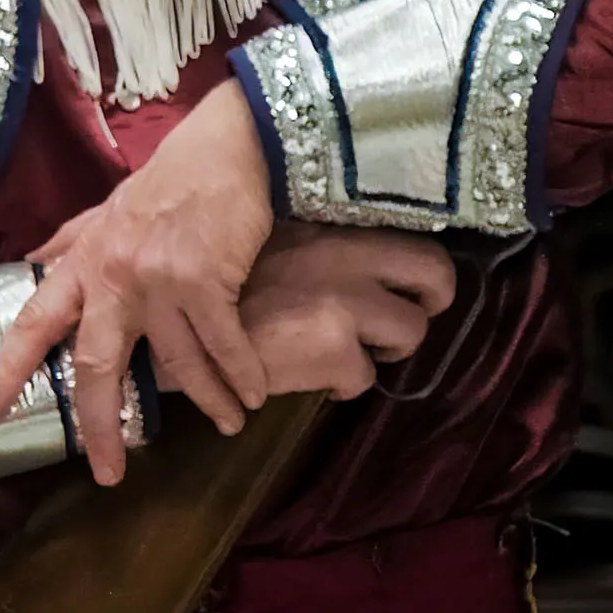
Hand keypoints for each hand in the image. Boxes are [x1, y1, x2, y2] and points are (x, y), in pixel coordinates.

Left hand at [0, 81, 275, 481]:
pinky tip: (252, 394)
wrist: (225, 151)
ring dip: (208, 401)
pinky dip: (241, 375)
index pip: (33, 324)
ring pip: (176, 366)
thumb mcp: (106, 212)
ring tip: (230, 421)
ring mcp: (157, 281)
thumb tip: (33, 263)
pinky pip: (222, 346)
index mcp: (81, 264)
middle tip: (109, 474)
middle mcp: (111, 277)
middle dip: (101, 427)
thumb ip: (69, 243)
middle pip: (97, 367)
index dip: (7, 372)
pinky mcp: (203, 281)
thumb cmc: (168, 184)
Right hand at [232, 224, 457, 401]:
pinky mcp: (332, 347)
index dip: (423, 273)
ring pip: (410, 333)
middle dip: (424, 308)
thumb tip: (360, 269)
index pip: (415, 238)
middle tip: (395, 326)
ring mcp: (344, 300)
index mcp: (334, 228)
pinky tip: (312, 377)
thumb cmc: (215, 275)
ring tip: (346, 353)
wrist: (175, 313)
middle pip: (437, 278)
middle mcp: (348, 256)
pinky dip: (339, 384)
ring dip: (382, 350)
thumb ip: (318, 249)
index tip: (407, 291)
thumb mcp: (270, 244)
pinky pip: (363, 378)